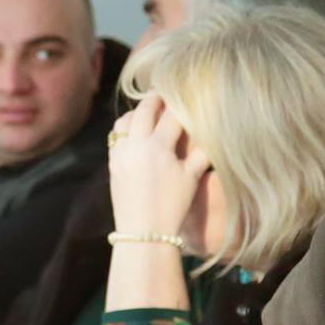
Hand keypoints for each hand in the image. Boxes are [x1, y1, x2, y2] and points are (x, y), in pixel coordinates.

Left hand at [108, 95, 211, 235]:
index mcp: (159, 148)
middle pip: (145, 110)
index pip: (172, 115)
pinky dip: (125, 128)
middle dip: (156, 98)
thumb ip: (201, 153)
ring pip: (125, 120)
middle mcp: (137, 146)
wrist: (144, 232)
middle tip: (164, 91)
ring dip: (137, 112)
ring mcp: (121, 153)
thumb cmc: (173, 206)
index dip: (181, 103)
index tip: (187, 95)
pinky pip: (116, 136)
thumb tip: (211, 135)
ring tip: (148, 110)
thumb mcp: (191, 178)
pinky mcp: (112, 163)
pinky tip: (135, 130)